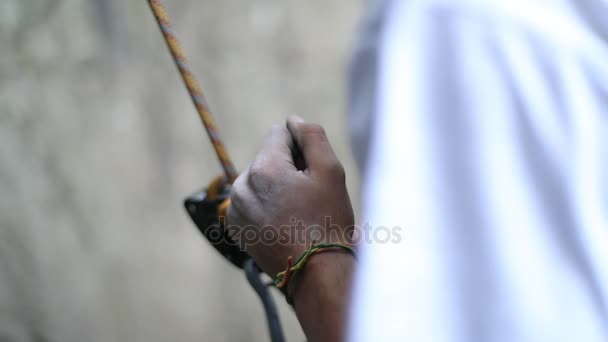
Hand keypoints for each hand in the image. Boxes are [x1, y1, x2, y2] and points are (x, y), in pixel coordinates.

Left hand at [226, 116, 354, 341]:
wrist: (315, 272)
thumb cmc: (327, 221)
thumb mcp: (331, 171)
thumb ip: (311, 136)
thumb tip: (292, 120)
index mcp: (264, 169)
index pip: (278, 134)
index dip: (300, 148)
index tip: (312, 172)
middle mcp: (242, 186)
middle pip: (267, 157)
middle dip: (287, 168)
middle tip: (308, 196)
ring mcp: (236, 208)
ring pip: (258, 179)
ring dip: (275, 187)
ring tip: (297, 212)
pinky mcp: (235, 226)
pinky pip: (251, 200)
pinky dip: (265, 204)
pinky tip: (284, 222)